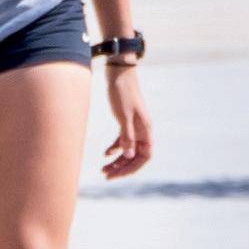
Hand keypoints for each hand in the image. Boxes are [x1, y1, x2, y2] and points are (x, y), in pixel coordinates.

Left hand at [98, 62, 156, 181]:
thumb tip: (129, 156)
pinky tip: (105, 154)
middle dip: (122, 167)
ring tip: (103, 168)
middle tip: (106, 175)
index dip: (133, 168)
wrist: (118, 73)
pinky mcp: (125, 121)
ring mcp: (134, 126)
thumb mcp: (123, 115)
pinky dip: (114, 148)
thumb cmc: (122, 92)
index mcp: (145, 129)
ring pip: (128, 149)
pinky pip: (122, 140)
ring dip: (117, 160)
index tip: (118, 174)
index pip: (144, 156)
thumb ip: (126, 136)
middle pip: (135, 156)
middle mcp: (142, 130)